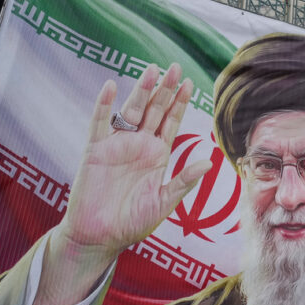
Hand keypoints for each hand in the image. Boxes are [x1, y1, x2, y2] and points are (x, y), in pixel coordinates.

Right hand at [55, 64, 208, 257]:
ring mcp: (117, 145)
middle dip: (165, 89)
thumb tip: (210, 162)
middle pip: (154, 110)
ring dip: (141, 90)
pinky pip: (99, 123)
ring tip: (151, 69)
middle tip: (175, 66)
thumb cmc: (132, 223)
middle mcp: (138, 145)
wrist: (99, 238)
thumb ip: (183, 180)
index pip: (171, 121)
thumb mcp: (163, 201)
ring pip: (131, 111)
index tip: (189, 82)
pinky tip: (111, 86)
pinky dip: (104, 105)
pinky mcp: (95, 151)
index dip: (179, 102)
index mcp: (157, 154)